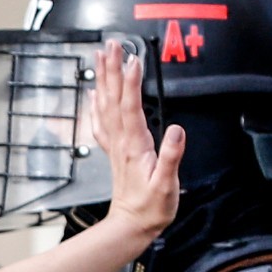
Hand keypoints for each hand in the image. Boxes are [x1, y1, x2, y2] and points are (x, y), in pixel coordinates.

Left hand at [89, 40, 184, 238]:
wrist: (131, 225)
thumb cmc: (151, 208)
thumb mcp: (167, 185)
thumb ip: (171, 158)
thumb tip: (176, 131)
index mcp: (135, 146)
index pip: (131, 107)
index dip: (131, 83)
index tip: (133, 60)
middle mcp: (122, 142)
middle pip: (114, 100)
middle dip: (112, 71)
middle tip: (111, 45)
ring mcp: (116, 146)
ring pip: (106, 106)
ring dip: (104, 80)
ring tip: (101, 57)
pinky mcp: (115, 151)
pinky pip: (102, 122)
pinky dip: (97, 105)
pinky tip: (95, 93)